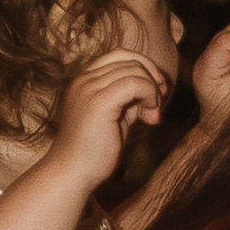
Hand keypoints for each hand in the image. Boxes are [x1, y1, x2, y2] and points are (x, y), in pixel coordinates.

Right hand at [51, 40, 171, 189]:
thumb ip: (129, 98)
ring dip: (153, 91)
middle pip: (130, 60)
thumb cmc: (92, 151)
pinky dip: (150, 96)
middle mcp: (83, 80)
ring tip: (152, 116)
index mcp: (83, 81)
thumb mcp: (115, 116)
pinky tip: (150, 118)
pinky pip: (136, 83)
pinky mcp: (98, 102)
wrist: (72, 174)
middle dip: (152, 79)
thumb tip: (155, 86)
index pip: (119, 54)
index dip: (143, 66)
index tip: (155, 90)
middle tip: (156, 106)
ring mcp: (88, 89)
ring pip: (135, 70)